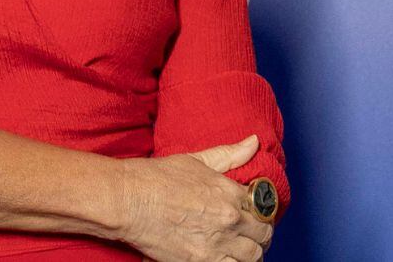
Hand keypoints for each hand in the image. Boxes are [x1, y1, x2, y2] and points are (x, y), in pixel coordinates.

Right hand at [114, 134, 273, 261]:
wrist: (128, 201)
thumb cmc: (157, 178)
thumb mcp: (196, 160)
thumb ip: (229, 154)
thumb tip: (253, 142)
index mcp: (230, 192)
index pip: (264, 206)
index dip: (261, 210)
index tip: (254, 212)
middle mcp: (229, 219)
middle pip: (263, 234)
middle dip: (260, 233)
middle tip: (251, 233)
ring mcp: (217, 244)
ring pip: (254, 256)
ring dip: (251, 252)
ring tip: (241, 248)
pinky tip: (228, 258)